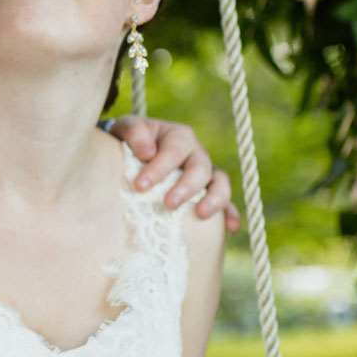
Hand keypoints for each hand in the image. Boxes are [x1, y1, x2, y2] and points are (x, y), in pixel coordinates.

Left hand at [108, 116, 240, 232]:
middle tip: (168, 205)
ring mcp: (206, 172)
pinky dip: (230, 213)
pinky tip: (231, 227)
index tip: (140, 186)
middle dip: (186, 187)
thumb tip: (147, 152)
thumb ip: (133, 132)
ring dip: (215, 198)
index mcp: (178, 136)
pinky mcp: (209, 192)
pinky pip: (226, 201)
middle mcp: (196, 152)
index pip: (173, 151)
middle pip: (200, 167)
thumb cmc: (131, 142)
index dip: (159, 169)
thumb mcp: (126, 128)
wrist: (133, 152)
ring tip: (202, 214)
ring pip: (219, 181)